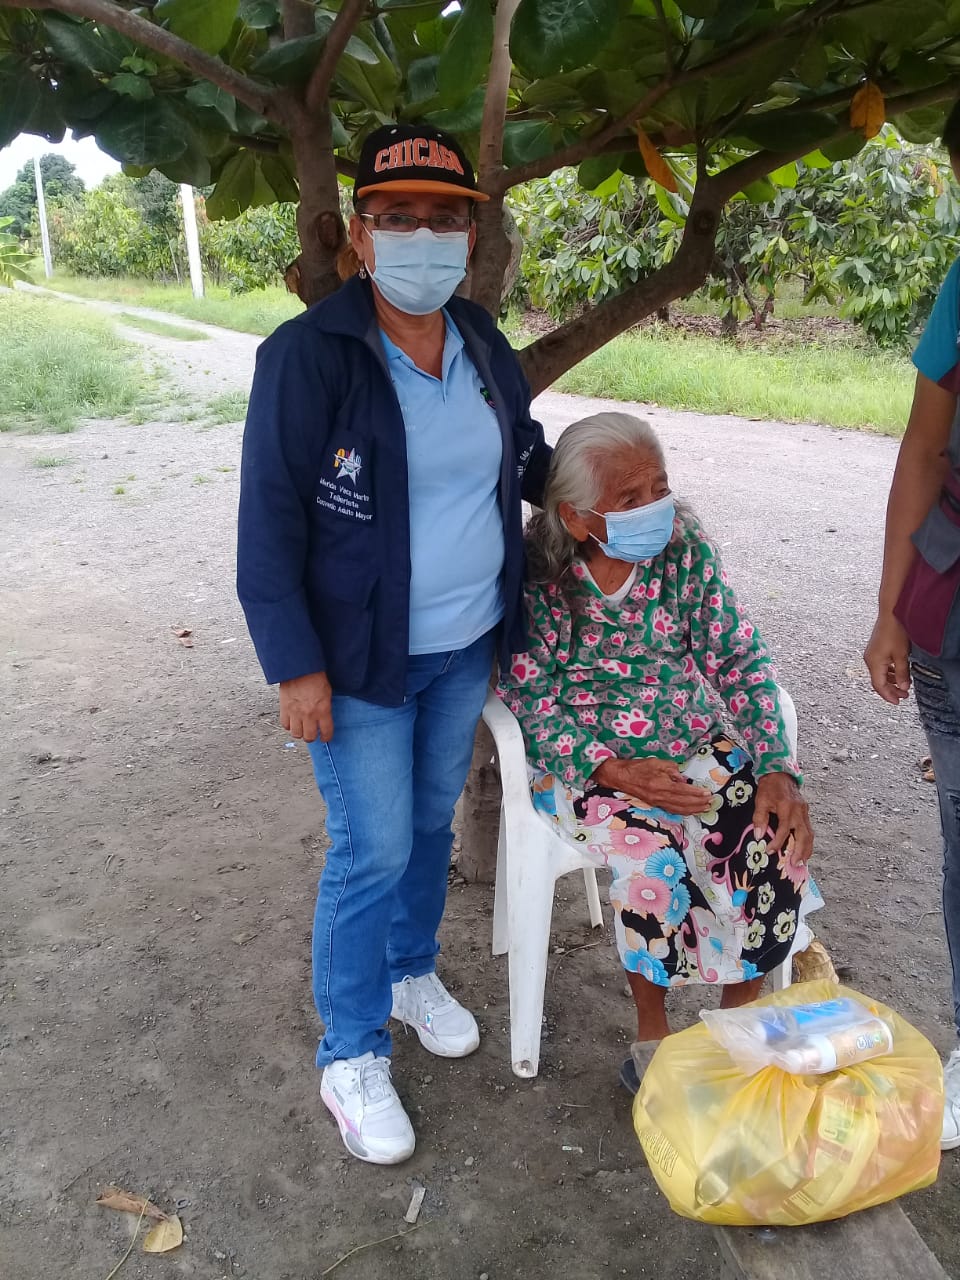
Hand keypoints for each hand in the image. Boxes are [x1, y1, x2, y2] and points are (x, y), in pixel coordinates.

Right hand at [279, 671, 333, 742]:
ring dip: (299, 733)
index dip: (326, 737)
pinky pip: (285, 725)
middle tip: (312, 734)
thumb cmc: (315, 676)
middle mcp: (309, 714)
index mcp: (323, 710)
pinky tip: (292, 721)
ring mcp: (295, 713)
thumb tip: (324, 718)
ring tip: (301, 728)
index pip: (326, 732)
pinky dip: (289, 725)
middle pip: (309, 737)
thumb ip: (325, 708)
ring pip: (296, 734)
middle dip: (311, 737)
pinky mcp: (284, 709)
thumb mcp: (327, 693)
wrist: (299, 668)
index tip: (324, 738)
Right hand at [592, 756, 712, 815]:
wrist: (620, 776)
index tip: (707, 793)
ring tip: (704, 808)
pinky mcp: (654, 805)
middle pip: (683, 803)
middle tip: (710, 802)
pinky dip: (683, 812)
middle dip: (698, 803)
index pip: (683, 791)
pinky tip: (690, 811)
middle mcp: (659, 796)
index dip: (697, 793)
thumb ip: (672, 769)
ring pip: (679, 809)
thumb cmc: (637, 767)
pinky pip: (672, 810)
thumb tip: (682, 778)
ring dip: (693, 810)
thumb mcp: (656, 762)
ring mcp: (657, 802)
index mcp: (661, 785)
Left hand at [752, 772, 812, 863]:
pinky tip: (804, 851)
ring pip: (810, 834)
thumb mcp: (760, 800)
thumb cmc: (769, 787)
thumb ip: (759, 818)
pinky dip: (808, 842)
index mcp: (787, 808)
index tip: (770, 852)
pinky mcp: (806, 812)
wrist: (780, 773)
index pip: (784, 830)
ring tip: (801, 862)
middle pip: (803, 835)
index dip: (777, 842)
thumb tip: (759, 836)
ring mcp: (805, 812)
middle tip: (794, 864)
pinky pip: (809, 830)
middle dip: (800, 851)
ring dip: (806, 849)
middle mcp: (799, 811)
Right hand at [864, 611, 910, 704]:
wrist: (890, 613)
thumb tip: (903, 687)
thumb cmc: (894, 631)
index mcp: (873, 663)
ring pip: (880, 674)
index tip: (898, 701)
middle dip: (891, 690)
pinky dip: (889, 672)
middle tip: (903, 696)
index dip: (888, 695)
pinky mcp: (875, 650)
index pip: (879, 685)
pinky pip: (880, 666)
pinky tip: (898, 673)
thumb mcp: (902, 655)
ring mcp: (871, 654)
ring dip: (891, 681)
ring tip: (903, 686)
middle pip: (878, 681)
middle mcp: (869, 659)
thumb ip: (902, 673)